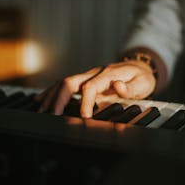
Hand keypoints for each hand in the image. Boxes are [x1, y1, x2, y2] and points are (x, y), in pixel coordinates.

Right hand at [35, 60, 155, 117]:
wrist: (139, 67)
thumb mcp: (142, 83)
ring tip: (42, 110)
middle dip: (59, 98)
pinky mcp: (85, 79)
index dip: (85, 103)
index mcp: (107, 74)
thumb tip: (117, 87)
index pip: (90, 87)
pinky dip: (53, 91)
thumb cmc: (140, 77)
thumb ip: (130, 87)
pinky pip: (66, 84)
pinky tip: (42, 99)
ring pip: (64, 82)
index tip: (84, 117)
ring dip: (52, 95)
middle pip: (70, 82)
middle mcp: (94, 73)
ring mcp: (88, 75)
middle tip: (52, 115)